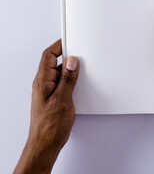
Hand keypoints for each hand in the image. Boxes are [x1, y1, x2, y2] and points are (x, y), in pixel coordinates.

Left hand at [14, 39, 79, 173]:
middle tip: (81, 54)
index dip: (59, 45)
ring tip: (82, 70)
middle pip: (55, 63)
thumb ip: (67, 79)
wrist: (46, 143)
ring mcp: (50, 91)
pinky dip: (72, 81)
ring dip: (71, 71)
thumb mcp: (62, 100)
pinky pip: (64, 83)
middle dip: (68, 57)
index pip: (48, 55)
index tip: (70, 39)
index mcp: (42, 81)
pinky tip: (79, 84)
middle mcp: (44, 84)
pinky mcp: (56, 98)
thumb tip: (71, 62)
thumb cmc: (49, 126)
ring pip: (61, 74)